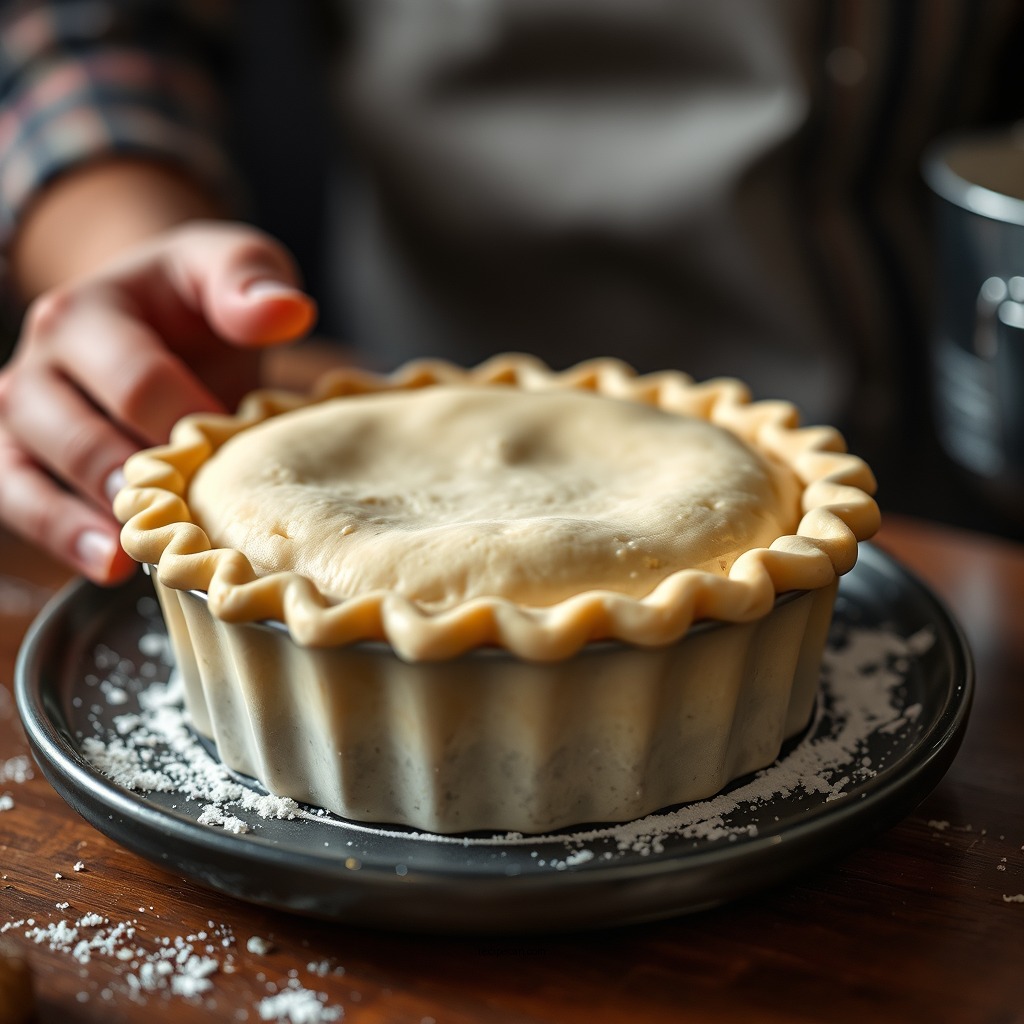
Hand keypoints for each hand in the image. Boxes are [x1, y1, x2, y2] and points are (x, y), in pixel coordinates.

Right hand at [0, 220, 316, 583]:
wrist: (150, 311)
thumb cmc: (192, 298)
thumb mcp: (226, 265)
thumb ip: (249, 280)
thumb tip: (289, 311)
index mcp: (85, 315)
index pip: (135, 382)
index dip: (186, 424)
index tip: (232, 454)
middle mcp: (37, 365)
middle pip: (79, 436)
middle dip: (136, 480)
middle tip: (190, 519)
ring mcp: (20, 416)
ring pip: (31, 475)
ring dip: (83, 522)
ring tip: (131, 560)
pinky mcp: (20, 458)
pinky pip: (19, 502)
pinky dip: (60, 537)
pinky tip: (111, 568)